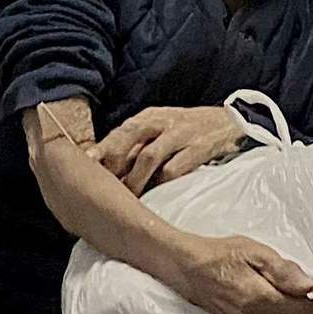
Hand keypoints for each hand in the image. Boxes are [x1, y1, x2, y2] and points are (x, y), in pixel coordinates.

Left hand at [93, 104, 250, 193]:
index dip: (101, 148)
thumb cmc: (186, 130)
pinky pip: (174, 169)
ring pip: (149, 157)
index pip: (120, 131)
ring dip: (134, 179)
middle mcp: (162, 122)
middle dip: (112, 161)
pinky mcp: (198, 149)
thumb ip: (137, 145)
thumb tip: (105, 167)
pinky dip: (160, 183)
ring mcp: (180, 135)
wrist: (229, 123)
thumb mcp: (160, 129)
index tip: (83, 164)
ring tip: (125, 197)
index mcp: (149, 117)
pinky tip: (153, 196)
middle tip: (100, 183)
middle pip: (130, 138)